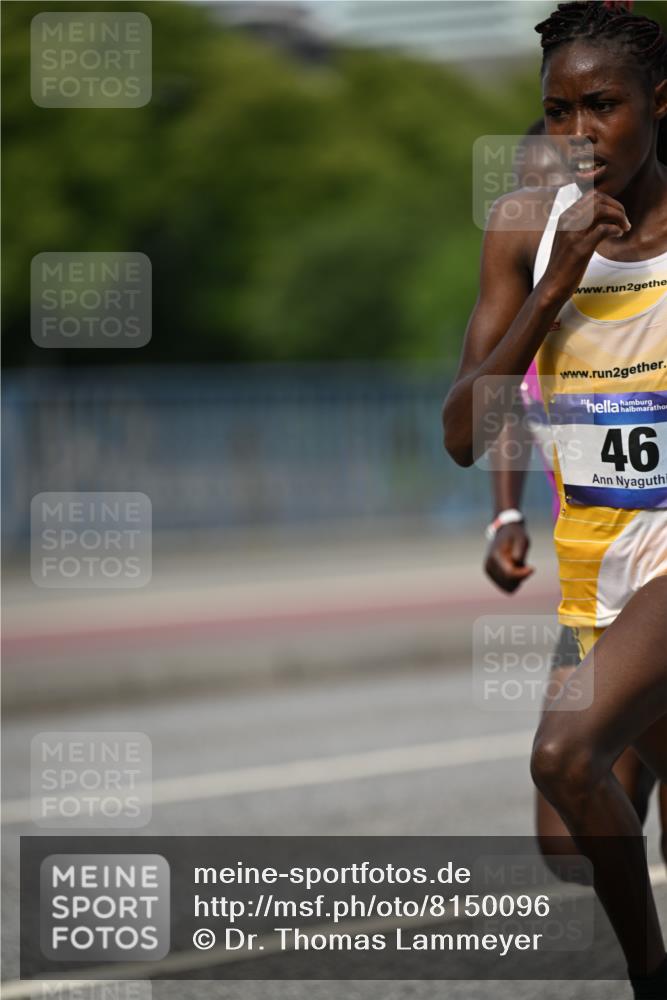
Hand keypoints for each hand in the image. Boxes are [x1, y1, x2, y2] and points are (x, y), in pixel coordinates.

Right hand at [484, 522, 534, 592]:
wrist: (503, 531)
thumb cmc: (515, 535)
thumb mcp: (522, 539)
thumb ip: (520, 551)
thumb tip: (516, 561)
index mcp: (496, 556)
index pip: (510, 574)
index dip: (523, 574)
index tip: (533, 568)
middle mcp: (489, 565)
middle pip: (509, 583)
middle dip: (520, 577)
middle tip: (525, 564)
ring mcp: (488, 570)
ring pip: (508, 588)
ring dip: (517, 580)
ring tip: (518, 565)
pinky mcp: (490, 574)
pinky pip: (505, 586)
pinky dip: (512, 581)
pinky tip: (514, 568)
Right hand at [539, 190, 630, 305]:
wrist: (552, 286)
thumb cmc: (563, 264)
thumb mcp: (569, 239)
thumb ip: (581, 225)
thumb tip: (601, 216)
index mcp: (565, 217)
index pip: (591, 196)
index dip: (609, 202)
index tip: (617, 214)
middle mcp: (567, 222)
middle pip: (597, 199)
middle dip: (616, 206)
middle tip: (624, 220)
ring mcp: (573, 235)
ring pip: (601, 209)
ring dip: (619, 216)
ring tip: (624, 227)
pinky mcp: (580, 249)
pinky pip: (603, 229)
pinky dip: (615, 229)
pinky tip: (618, 235)